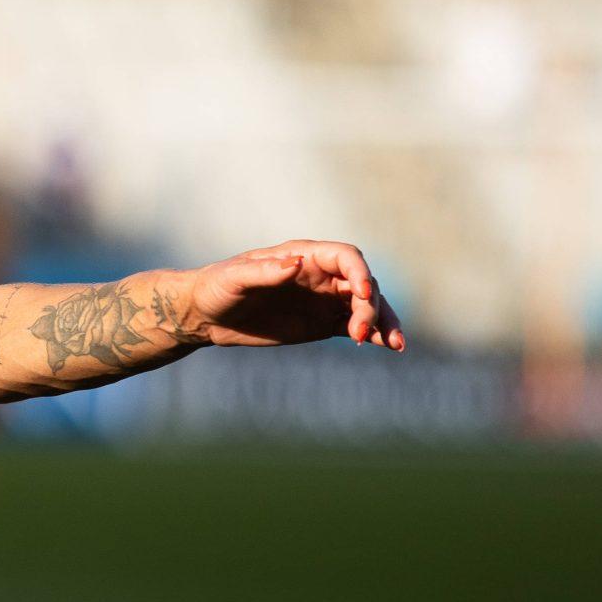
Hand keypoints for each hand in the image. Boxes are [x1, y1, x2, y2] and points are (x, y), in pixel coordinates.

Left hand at [184, 241, 407, 352]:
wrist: (206, 315)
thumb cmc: (216, 287)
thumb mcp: (235, 278)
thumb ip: (265, 270)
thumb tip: (296, 263)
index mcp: (305, 256)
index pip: (347, 258)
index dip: (361, 273)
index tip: (364, 295)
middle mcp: (322, 275)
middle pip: (364, 284)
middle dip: (371, 307)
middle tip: (360, 334)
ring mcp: (326, 300)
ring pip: (368, 307)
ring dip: (384, 322)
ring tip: (395, 344)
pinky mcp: (324, 323)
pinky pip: (357, 326)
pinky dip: (376, 334)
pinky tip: (390, 346)